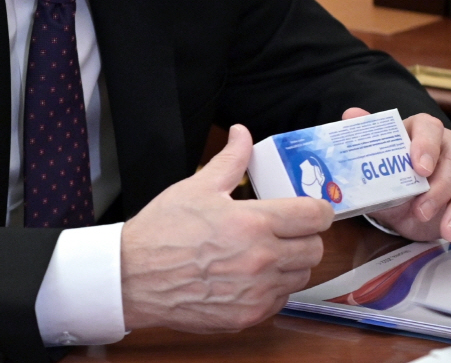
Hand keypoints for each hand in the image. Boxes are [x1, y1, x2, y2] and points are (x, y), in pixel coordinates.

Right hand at [120, 124, 333, 332]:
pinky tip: (250, 277)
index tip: (309, 209)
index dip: (317, 210)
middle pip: (316, 250)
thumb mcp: (196, 187)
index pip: (315, 216)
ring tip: (265, 253)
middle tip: (285, 230)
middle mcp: (262, 260)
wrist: (133, 277)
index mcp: (253, 222)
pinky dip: (272, 289)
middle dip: (305, 237)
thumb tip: (242, 133)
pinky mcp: (247, 317)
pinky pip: (279, 301)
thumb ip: (230, 160)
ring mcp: (256, 292)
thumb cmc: (162, 231)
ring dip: (290, 264)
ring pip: (300, 277)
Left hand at [343, 108, 450, 243]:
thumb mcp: (373, 163)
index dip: (426, 146)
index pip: (429, 128)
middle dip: (440, 189)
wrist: (402, 205)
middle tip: (421, 211)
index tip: (419, 169)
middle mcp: (448, 146)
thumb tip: (351, 115)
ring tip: (447, 233)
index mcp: (421, 131)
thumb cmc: (389, 178)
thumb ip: (364, 136)